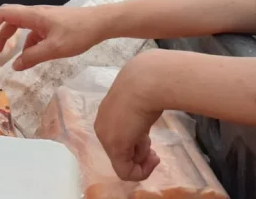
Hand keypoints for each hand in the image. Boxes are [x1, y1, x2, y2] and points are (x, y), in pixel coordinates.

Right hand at [0, 3, 108, 70]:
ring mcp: (44, 19)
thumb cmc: (78, 33)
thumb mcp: (54, 48)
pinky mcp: (52, 25)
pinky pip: (34, 33)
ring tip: (10, 59)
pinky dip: (28, 44)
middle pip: (11, 20)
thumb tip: (14, 65)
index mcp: (33, 15)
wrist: (101, 23)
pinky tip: (32, 57)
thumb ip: (32, 57)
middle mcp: (36, 14)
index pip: (4, 13)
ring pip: (23, 28)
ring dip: (14, 41)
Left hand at [95, 52, 163, 181]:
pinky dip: (141, 172)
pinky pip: (126, 172)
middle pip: (120, 153)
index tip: (151, 144)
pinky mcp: (115, 148)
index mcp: (105, 116)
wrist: (144, 82)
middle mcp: (102, 128)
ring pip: (124, 163)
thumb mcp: (137, 106)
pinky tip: (153, 160)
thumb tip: (140, 133)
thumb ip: (134, 122)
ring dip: (142, 159)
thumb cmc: (144, 89)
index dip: (137, 146)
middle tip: (153, 149)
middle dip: (139, 154)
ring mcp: (107, 139)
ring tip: (151, 144)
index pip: (119, 140)